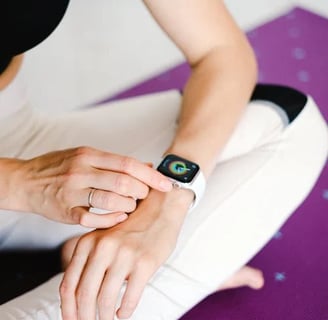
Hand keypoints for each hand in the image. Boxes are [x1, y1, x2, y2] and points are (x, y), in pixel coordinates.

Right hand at [7, 147, 171, 227]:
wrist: (26, 180)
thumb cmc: (60, 167)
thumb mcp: (86, 155)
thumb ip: (115, 162)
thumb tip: (148, 165)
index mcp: (89, 155)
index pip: (128, 163)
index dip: (150, 175)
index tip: (166, 183)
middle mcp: (81, 171)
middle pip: (123, 181)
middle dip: (141, 191)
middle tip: (144, 195)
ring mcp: (72, 191)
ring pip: (111, 200)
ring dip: (129, 206)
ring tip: (131, 206)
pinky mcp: (65, 211)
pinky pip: (94, 218)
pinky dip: (111, 220)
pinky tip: (119, 218)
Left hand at [59, 189, 192, 319]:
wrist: (160, 208)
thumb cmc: (132, 226)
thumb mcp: (104, 237)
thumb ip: (90, 261)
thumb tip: (78, 298)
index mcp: (88, 242)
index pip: (68, 285)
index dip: (67, 310)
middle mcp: (103, 248)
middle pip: (84, 295)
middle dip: (84, 318)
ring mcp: (124, 255)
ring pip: (106, 299)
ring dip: (105, 318)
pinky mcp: (145, 262)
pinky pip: (131, 297)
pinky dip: (126, 311)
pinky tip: (124, 313)